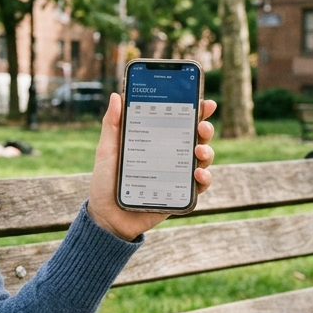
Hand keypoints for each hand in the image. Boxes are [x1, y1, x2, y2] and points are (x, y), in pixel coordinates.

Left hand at [86, 94, 216, 241]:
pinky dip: (204, 178)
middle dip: (204, 128)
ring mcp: (177, 174)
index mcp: (156, 141)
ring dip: (207, 152)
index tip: (203, 101)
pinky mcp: (180, 194)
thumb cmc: (106, 182)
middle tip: (201, 126)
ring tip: (199, 150)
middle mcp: (170, 155)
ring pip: (202, 159)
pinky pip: (199, 186)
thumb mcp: (107, 151)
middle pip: (196, 137)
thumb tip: (117, 96)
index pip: (179, 121)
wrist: (106, 217)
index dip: (194, 110)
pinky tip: (198, 174)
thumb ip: (112, 125)